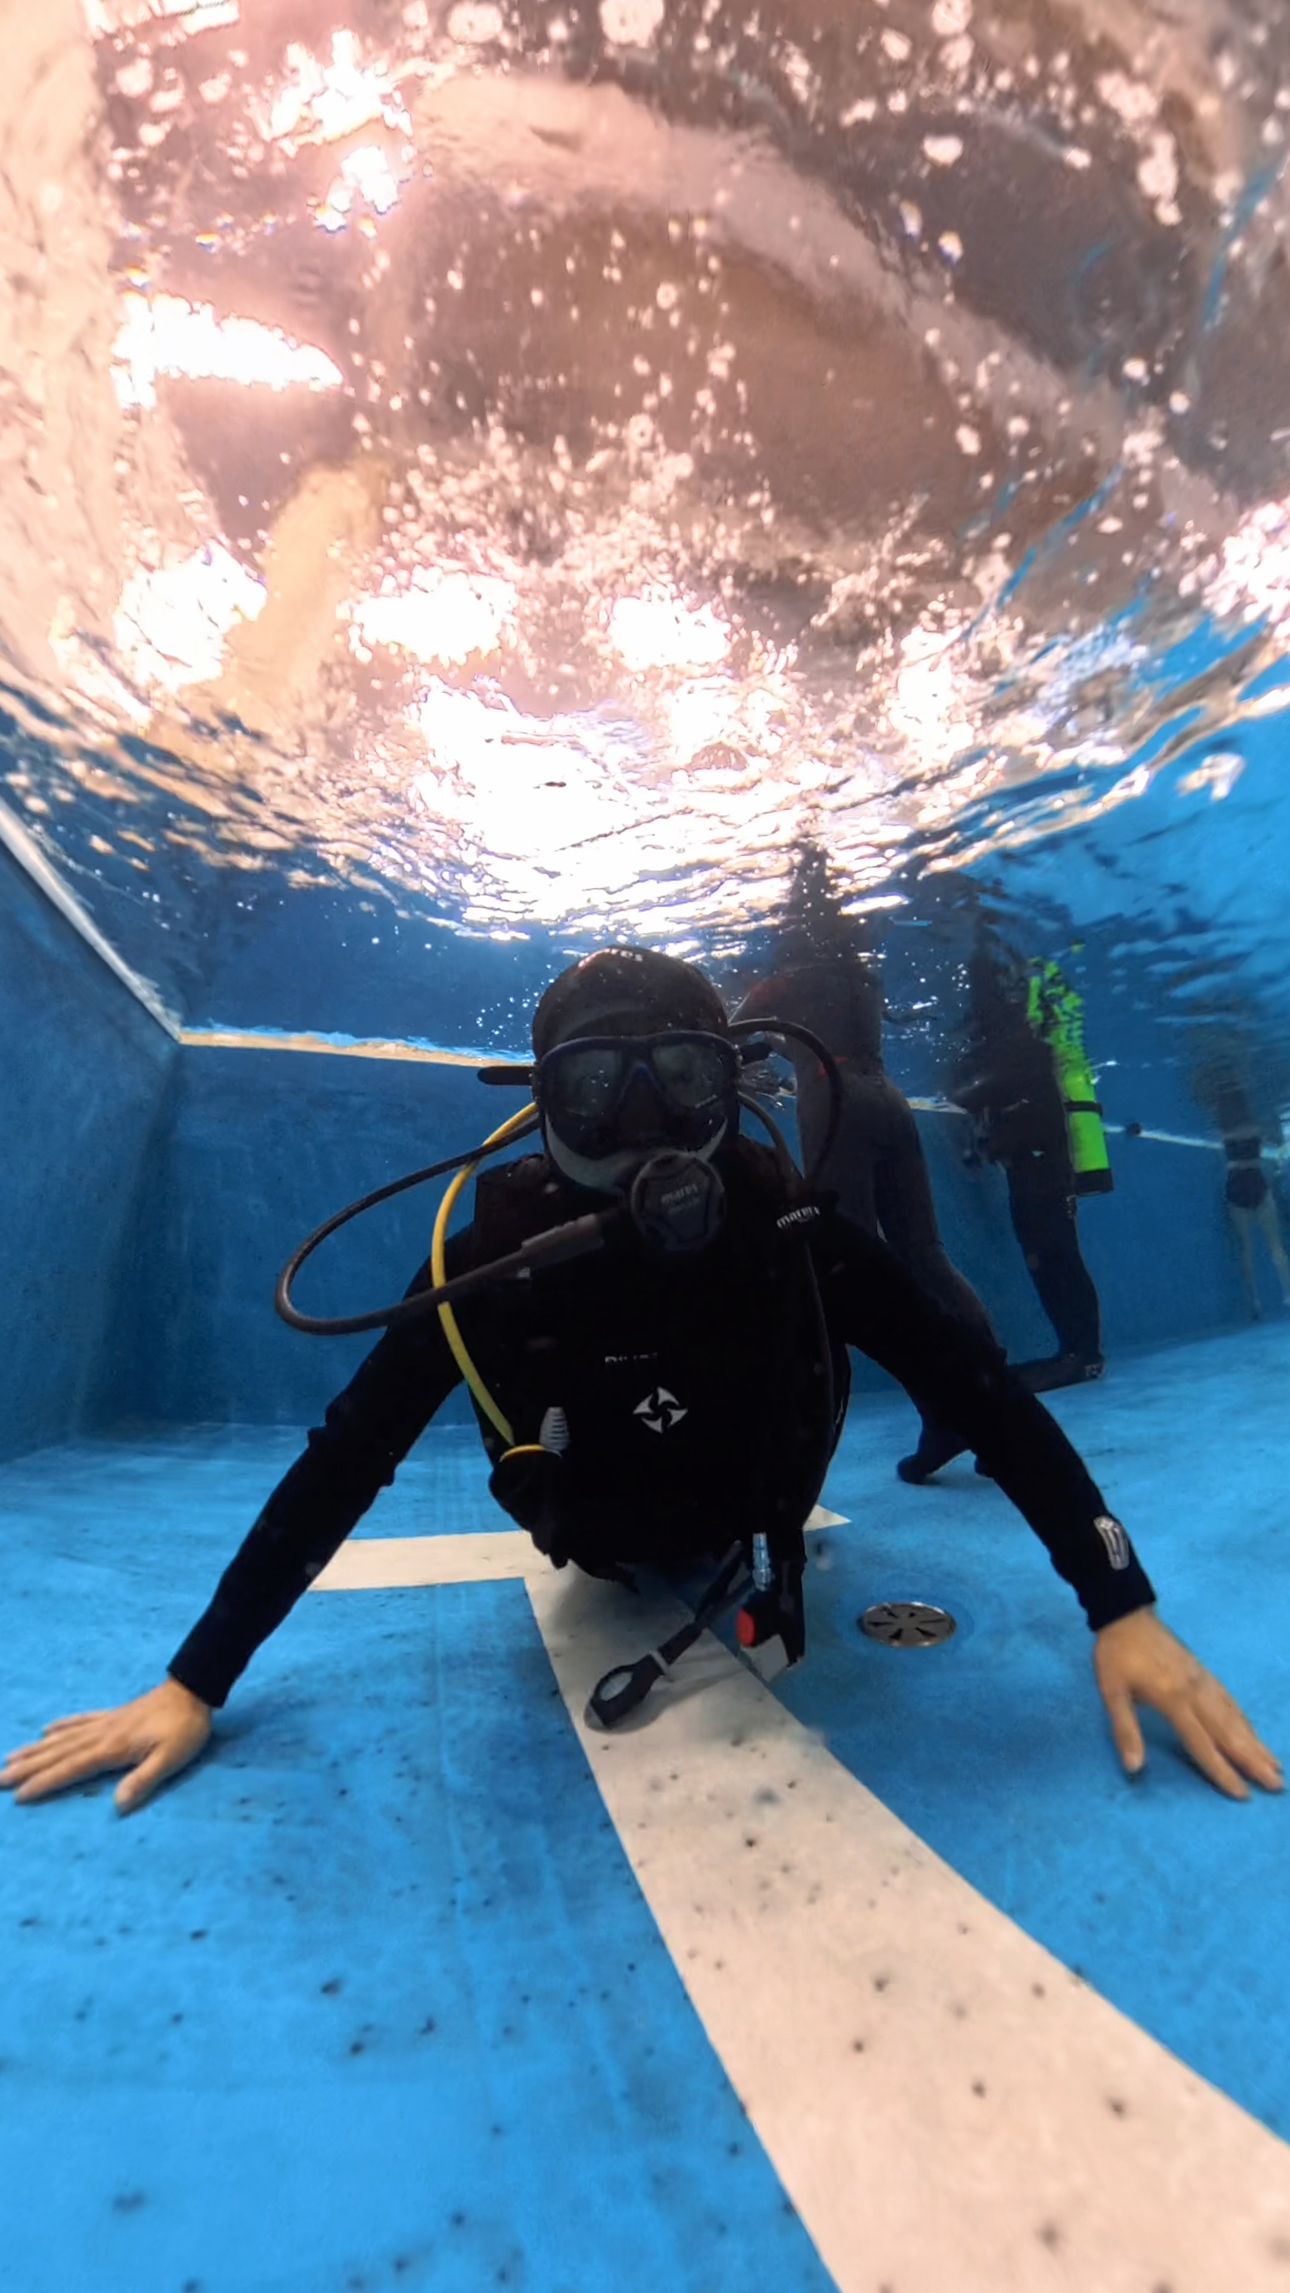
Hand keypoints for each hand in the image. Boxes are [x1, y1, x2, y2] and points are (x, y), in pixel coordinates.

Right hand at [1, 1680, 212, 1813]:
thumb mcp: (171, 1758)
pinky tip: (47, 1730)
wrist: (193, 1690)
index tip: (19, 1795)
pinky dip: (62, 1726)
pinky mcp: (114, 1715)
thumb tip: (117, 1806)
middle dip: (28, 1767)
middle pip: (59, 1752)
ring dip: (36, 1749)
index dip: (45, 1782)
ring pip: (63, 1737)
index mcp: (113, 1747)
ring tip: (11, 1758)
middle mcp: (102, 1734)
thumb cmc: (185, 1729)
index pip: (72, 1768)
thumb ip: (144, 1780)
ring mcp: (106, 1722)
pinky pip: (80, 1721)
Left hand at [1094, 1608, 1282, 1799]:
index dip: (1222, 1771)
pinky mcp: (1204, 1673)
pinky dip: (1245, 1721)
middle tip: (1277, 1785)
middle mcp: (1196, 1692)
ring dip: (1256, 1743)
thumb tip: (1134, 1768)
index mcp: (1173, 1699)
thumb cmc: (1116, 1655)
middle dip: (1253, 1761)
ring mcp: (1203, 1681)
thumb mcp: (1111, 1692)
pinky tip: (1253, 1732)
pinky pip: (1230, 1701)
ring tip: (1275, 1765)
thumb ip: (1125, 1730)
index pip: (1202, 1743)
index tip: (1243, 1794)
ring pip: (1235, 1717)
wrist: (1127, 1614)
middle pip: (1229, 1733)